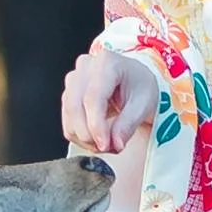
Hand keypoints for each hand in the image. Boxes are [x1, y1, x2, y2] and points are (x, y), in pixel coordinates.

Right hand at [57, 36, 160, 162]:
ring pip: (69, 115)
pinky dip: (80, 136)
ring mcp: (74, 79)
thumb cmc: (141, 86)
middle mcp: (85, 67)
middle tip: (108, 148)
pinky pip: (67, 121)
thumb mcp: (144, 103)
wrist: (134, 80)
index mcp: (106, 63)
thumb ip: (128, 123)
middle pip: (75, 106)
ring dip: (85, 137)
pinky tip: (97, 138)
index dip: (96, 125)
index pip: (93, 97)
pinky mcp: (68, 94)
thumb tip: (115, 144)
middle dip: (89, 134)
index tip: (105, 145)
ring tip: (107, 143)